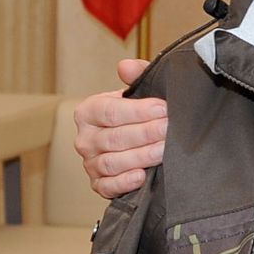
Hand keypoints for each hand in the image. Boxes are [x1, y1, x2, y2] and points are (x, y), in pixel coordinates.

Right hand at [75, 59, 166, 198]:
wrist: (138, 139)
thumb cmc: (137, 113)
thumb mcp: (138, 92)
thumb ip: (137, 76)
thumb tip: (126, 65)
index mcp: (89, 111)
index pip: (109, 111)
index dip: (137, 110)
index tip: (164, 108)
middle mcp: (85, 138)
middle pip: (113, 138)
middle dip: (145, 133)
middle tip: (169, 129)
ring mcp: (90, 163)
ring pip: (112, 162)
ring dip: (140, 156)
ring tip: (164, 150)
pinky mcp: (98, 184)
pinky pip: (107, 187)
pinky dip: (124, 183)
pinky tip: (142, 176)